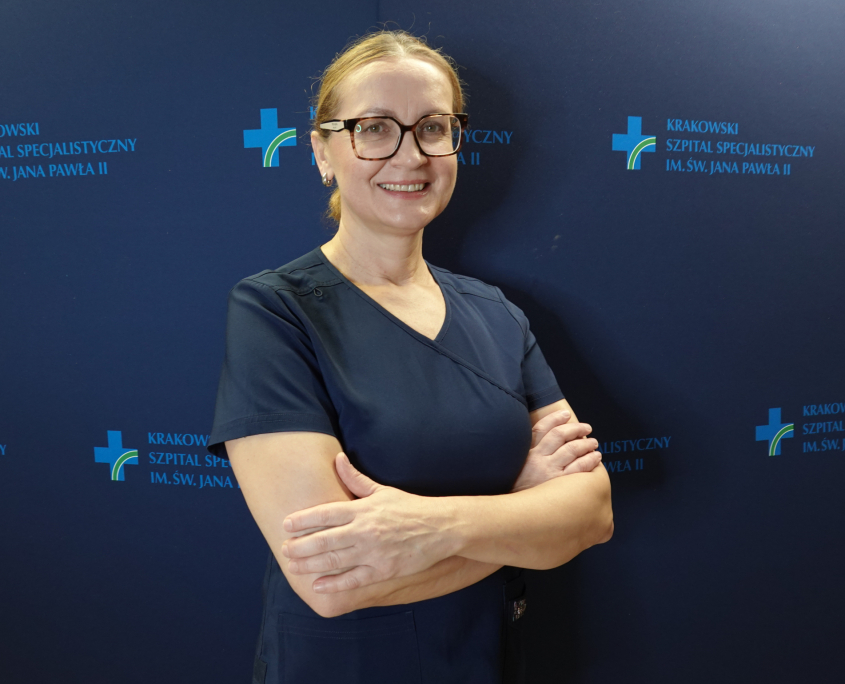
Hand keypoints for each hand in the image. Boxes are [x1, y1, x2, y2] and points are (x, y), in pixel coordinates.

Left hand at [281, 453, 450, 593]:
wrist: (440, 527)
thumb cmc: (409, 508)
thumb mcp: (381, 490)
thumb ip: (355, 478)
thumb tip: (337, 458)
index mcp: (363, 509)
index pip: (326, 513)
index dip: (303, 519)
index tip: (286, 525)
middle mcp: (365, 530)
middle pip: (325, 539)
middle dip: (301, 546)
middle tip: (283, 550)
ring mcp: (373, 551)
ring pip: (335, 560)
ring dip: (310, 564)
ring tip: (293, 566)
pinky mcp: (383, 570)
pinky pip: (354, 579)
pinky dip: (334, 583)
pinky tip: (318, 584)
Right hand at [511, 410, 601, 491]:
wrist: (516, 513)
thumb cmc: (519, 489)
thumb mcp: (516, 466)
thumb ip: (529, 452)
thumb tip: (548, 437)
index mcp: (527, 452)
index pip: (542, 428)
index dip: (556, 418)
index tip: (567, 414)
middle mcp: (538, 459)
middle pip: (560, 435)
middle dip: (576, 429)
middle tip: (587, 429)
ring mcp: (549, 472)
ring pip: (572, 449)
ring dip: (586, 444)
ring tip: (594, 444)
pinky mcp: (560, 486)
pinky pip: (580, 468)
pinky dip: (590, 460)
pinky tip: (596, 458)